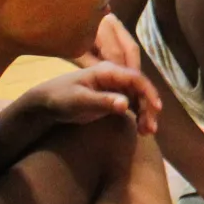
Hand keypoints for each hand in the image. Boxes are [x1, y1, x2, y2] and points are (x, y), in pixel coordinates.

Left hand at [31, 18, 161, 135]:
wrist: (46, 103)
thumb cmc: (60, 98)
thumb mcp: (80, 101)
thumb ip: (102, 102)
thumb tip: (126, 104)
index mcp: (108, 71)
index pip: (136, 79)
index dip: (148, 92)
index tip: (157, 108)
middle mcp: (115, 77)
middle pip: (140, 90)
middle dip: (149, 108)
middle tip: (151, 128)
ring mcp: (115, 87)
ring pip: (138, 99)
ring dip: (146, 114)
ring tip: (147, 132)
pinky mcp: (113, 98)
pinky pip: (132, 105)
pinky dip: (139, 116)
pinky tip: (142, 130)